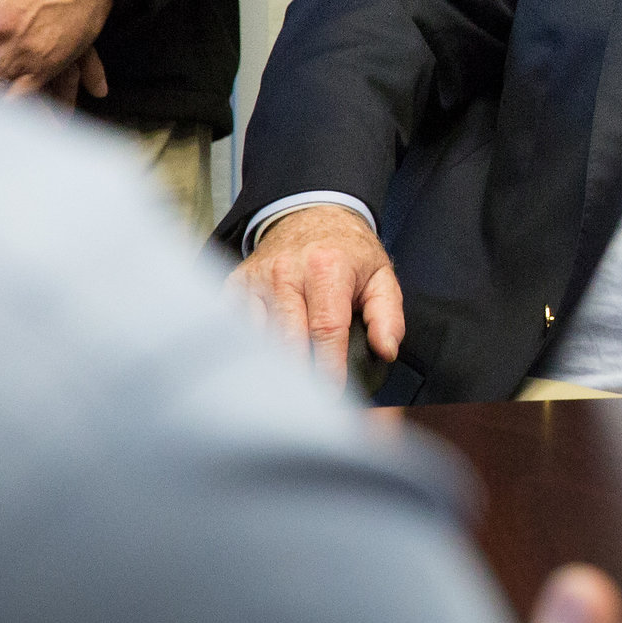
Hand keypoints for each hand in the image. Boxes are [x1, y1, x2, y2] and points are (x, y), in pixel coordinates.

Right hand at [233, 203, 402, 382]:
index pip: (326, 329)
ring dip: (271, 368)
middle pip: (287, 340)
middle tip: (310, 406)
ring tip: (286, 394)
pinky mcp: (233, 286)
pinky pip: (234, 329)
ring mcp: (254, 279)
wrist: (309, 215)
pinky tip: (259, 369)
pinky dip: (246, 352)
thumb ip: (388, 315)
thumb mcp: (380, 275)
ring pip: (257, 339)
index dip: (329, 368)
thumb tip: (385, 350)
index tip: (334, 397)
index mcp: (327, 268)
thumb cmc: (347, 253)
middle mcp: (285, 272)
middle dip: (299, 377)